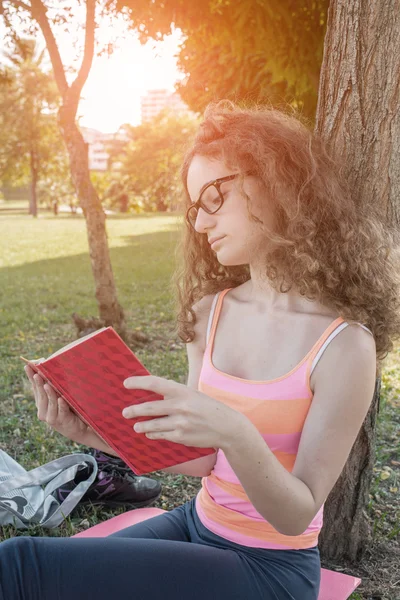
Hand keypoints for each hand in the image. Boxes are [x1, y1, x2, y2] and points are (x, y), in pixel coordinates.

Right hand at [24, 364, 105, 448]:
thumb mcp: (61, 394)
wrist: (79, 427)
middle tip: (37, 373)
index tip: (27, 366)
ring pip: (50, 403)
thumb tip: (50, 365)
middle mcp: (43, 410)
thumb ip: (55, 383)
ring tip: (47, 384)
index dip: (31, 376)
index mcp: (42, 402)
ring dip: (49, 393)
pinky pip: (61, 411)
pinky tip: (61, 399)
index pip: (35, 387)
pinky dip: (61, 405)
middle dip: (39, 383)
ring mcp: (51, 417)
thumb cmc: (70, 408)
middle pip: (41, 394)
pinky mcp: (62, 421)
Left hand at [122, 375, 245, 450]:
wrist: (227, 426)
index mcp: (182, 391)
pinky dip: (153, 434)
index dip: (138, 382)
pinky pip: (160, 435)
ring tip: (136, 426)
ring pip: (152, 424)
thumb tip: (151, 394)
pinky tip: (150, 432)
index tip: (126, 383)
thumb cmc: (206, 407)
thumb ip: (174, 394)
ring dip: (141, 425)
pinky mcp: (181, 437)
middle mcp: (180, 406)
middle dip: (134, 410)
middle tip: (125, 412)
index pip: (155, 383)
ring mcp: (180, 423)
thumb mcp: (192, 394)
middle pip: (149, 407)